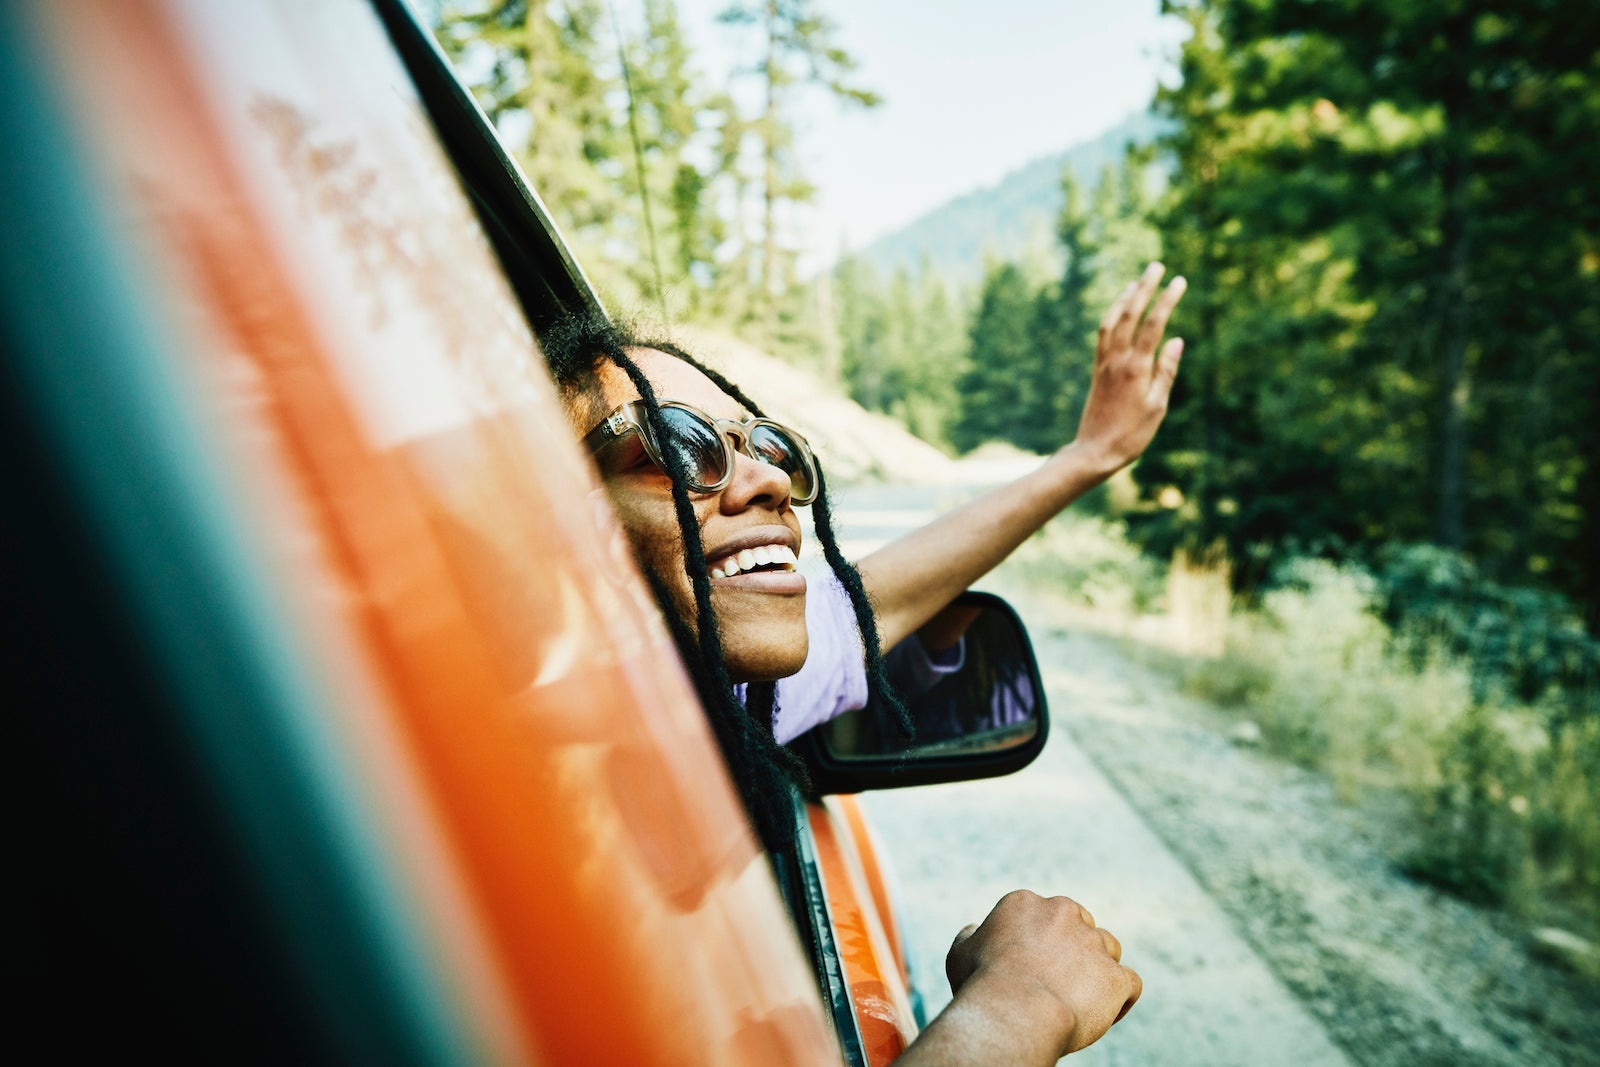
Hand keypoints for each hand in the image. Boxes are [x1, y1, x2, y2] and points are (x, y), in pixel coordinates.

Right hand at [944, 890, 1140, 1058]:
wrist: (1013, 1012)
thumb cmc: (982, 985)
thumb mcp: (961, 954)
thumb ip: (972, 936)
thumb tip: (974, 928)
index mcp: (1025, 903)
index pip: (1044, 916)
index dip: (1040, 943)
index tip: (1030, 969)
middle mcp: (1063, 912)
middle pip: (1080, 926)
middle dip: (1073, 950)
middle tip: (1056, 984)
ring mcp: (1094, 942)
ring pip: (1108, 950)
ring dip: (1098, 972)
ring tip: (1078, 1002)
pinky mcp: (1116, 976)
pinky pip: (1129, 983)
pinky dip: (1120, 999)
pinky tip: (1101, 1014)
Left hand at [1070, 262, 1185, 474]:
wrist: (1094, 451)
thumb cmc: (1131, 434)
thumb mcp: (1157, 406)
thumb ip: (1166, 371)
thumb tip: (1177, 340)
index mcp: (1136, 368)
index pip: (1153, 324)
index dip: (1167, 300)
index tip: (1179, 280)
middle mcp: (1117, 360)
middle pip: (1130, 314)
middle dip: (1144, 287)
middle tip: (1156, 266)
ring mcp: (1104, 364)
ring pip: (1112, 321)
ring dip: (1124, 298)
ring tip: (1136, 282)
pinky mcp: (1097, 370)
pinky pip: (1102, 335)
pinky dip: (1111, 317)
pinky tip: (1118, 311)